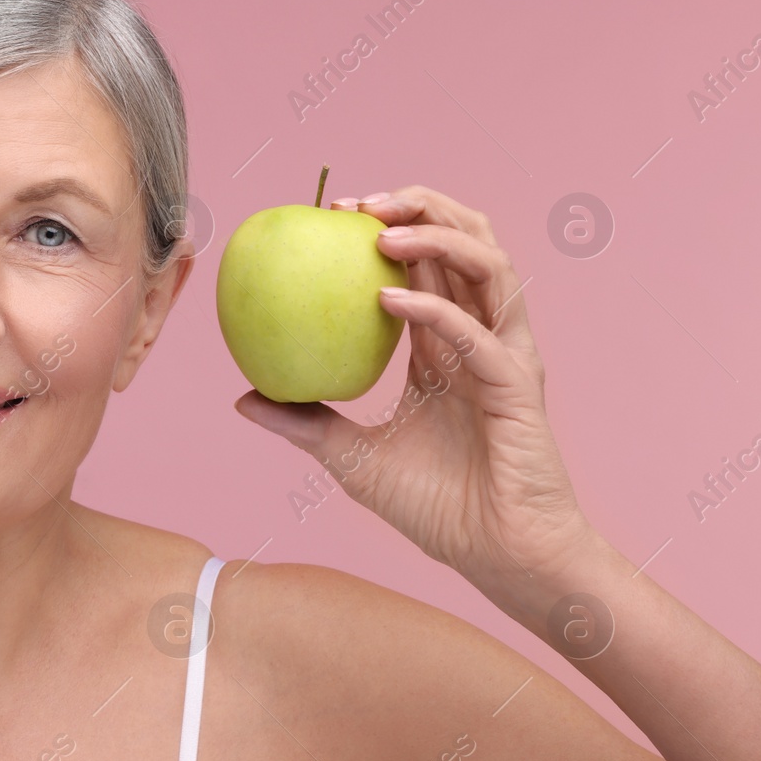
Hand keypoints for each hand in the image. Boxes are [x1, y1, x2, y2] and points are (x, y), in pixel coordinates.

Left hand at [233, 185, 599, 612]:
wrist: (496, 556)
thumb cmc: (437, 510)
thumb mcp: (351, 459)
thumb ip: (304, 423)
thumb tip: (242, 399)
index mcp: (447, 347)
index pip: (427, 264)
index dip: (388, 228)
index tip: (332, 214)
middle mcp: (481, 338)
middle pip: (466, 243)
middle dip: (420, 207)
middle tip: (355, 205)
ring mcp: (505, 355)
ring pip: (487, 266)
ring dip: (435, 237)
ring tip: (380, 231)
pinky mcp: (518, 384)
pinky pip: (477, 332)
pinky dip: (434, 308)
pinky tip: (386, 298)